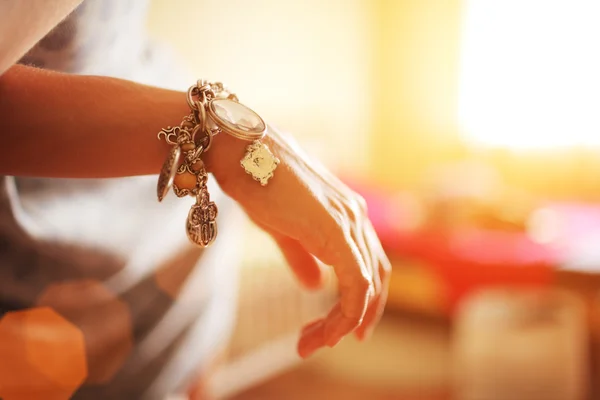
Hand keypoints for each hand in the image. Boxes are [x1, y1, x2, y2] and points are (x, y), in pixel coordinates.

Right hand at [208, 125, 390, 357]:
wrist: (241, 152)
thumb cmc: (258, 184)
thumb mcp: (282, 228)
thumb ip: (302, 257)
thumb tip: (314, 286)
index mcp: (347, 215)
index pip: (369, 266)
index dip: (361, 302)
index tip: (339, 330)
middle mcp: (357, 217)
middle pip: (376, 278)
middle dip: (358, 317)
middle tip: (332, 342)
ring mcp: (350, 220)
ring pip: (366, 286)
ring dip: (344, 322)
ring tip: (314, 343)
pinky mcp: (336, 228)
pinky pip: (355, 281)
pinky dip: (345, 312)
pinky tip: (326, 331)